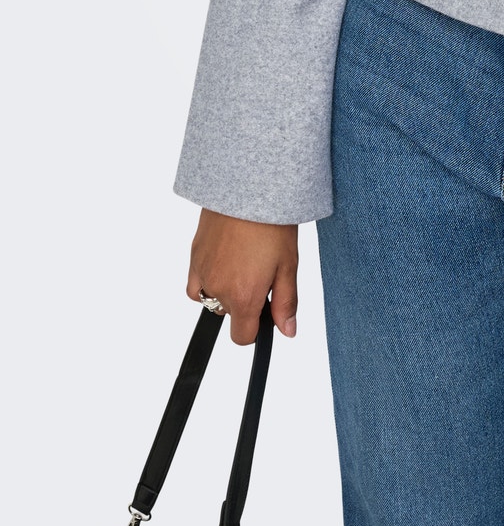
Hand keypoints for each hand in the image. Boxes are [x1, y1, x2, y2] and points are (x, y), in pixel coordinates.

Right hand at [187, 209, 298, 344]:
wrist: (248, 188)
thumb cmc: (272, 223)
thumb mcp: (288, 265)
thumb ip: (286, 303)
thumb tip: (287, 331)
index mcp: (244, 297)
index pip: (242, 337)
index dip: (255, 328)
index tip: (265, 310)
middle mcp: (218, 290)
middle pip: (229, 314)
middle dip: (244, 302)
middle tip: (261, 272)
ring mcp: (202, 274)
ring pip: (212, 298)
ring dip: (226, 290)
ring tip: (245, 262)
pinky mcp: (193, 257)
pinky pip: (195, 285)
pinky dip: (207, 281)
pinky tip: (224, 263)